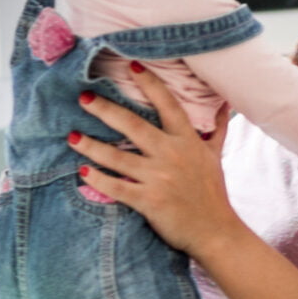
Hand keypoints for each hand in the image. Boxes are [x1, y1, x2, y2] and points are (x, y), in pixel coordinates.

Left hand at [69, 64, 241, 257]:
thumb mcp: (215, 157)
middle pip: (134, 126)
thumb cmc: (212, 193)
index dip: (150, 84)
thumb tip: (224, 104)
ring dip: (92, 146)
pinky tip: (82, 171)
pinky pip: (116, 187)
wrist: (215, 232)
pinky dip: (98, 179)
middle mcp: (172, 155)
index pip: (168, 105)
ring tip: (73, 137)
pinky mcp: (148, 201)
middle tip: (84, 98)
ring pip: (118, 157)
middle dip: (106, 110)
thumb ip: (215, 129)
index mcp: (188, 141)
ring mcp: (159, 178)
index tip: (131, 66)